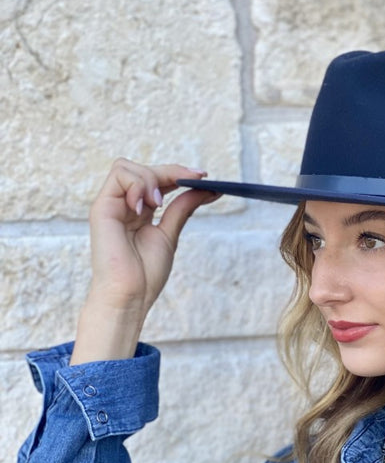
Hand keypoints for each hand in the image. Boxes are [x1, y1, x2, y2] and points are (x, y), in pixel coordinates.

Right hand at [71, 159, 218, 363]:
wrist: (130, 296)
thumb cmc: (145, 274)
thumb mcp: (170, 234)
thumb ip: (182, 208)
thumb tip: (205, 188)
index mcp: (138, 211)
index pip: (156, 180)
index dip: (178, 173)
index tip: (203, 176)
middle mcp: (123, 205)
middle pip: (143, 169)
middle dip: (170, 172)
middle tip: (194, 181)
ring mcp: (111, 205)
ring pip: (128, 167)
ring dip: (151, 179)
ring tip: (158, 204)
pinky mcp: (102, 208)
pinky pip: (119, 176)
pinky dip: (137, 184)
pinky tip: (144, 206)